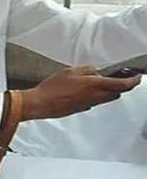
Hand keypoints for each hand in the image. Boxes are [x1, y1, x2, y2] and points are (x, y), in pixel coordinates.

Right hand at [19, 65, 140, 120]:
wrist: (41, 104)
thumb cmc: (53, 88)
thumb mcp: (70, 71)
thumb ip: (87, 70)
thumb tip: (95, 72)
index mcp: (95, 85)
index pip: (122, 85)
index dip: (133, 81)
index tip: (138, 77)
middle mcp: (95, 97)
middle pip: (116, 93)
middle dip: (120, 86)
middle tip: (118, 78)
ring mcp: (89, 104)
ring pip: (106, 98)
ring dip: (108, 91)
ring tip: (98, 83)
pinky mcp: (81, 108)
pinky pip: (94, 101)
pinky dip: (94, 95)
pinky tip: (82, 90)